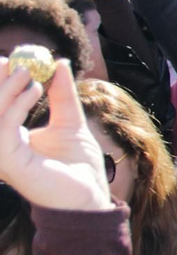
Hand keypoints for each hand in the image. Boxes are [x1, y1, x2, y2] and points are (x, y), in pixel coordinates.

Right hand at [0, 63, 113, 211]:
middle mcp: (1, 145)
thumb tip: (60, 63)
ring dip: (7, 89)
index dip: (0, 81)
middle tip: (14, 59)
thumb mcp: (71, 122)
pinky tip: (34, 90)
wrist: (89, 196)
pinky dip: (16, 105)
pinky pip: (4, 127)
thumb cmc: (78, 166)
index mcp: (10, 137)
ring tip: (29, 72)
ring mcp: (2, 155)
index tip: (10, 58)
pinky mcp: (9, 162)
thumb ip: (62, 95)